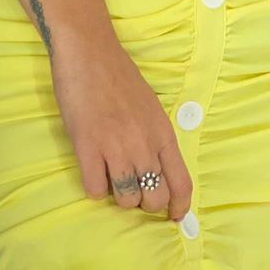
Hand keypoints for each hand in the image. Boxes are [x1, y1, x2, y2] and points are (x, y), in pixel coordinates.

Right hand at [50, 34, 192, 221]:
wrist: (89, 51)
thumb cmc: (119, 76)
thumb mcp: (150, 108)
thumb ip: (155, 138)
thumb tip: (156, 171)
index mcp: (163, 133)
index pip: (182, 183)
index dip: (179, 207)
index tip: (173, 217)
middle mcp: (144, 143)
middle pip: (154, 199)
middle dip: (143, 203)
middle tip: (131, 188)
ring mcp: (116, 146)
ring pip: (125, 199)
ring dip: (117, 196)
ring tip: (110, 176)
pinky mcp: (87, 146)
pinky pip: (94, 190)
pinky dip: (93, 187)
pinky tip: (91, 169)